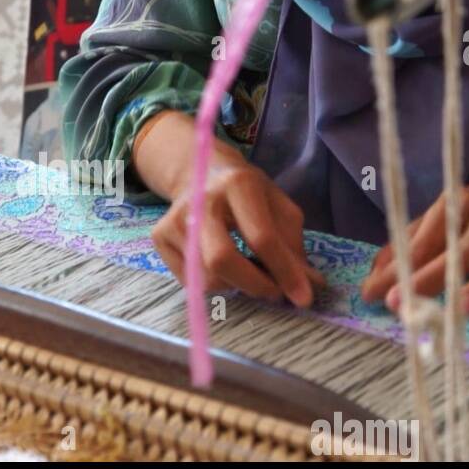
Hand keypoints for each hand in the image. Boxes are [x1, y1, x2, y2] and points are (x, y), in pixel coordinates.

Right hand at [133, 110, 323, 306]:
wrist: (199, 170)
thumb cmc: (247, 192)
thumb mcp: (279, 207)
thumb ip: (294, 245)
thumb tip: (309, 287)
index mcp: (238, 184)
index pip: (262, 237)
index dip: (285, 271)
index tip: (304, 297)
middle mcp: (201, 200)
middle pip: (221, 259)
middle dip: (254, 285)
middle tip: (274, 292)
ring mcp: (174, 220)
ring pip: (205, 276)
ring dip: (236, 286)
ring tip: (250, 275)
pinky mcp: (159, 237)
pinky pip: (191, 281)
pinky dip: (214, 284)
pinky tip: (224, 268)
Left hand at [361, 170, 468, 314]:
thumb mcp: (435, 222)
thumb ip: (403, 247)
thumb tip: (371, 281)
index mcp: (456, 206)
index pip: (424, 241)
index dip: (398, 268)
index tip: (374, 293)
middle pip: (460, 252)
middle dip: (428, 280)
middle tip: (400, 304)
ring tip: (458, 308)